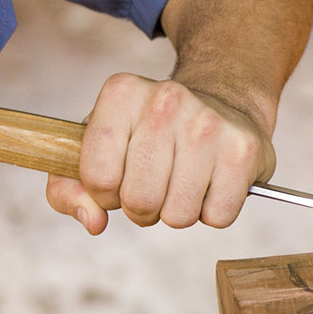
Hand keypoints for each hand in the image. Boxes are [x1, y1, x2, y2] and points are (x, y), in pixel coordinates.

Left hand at [45, 73, 274, 233]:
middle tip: (156, 184)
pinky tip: (212, 181)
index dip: (105, 193)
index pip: (96, 177)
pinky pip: (216, 217)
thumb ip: (69, 187)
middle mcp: (166, 100)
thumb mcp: (99, 146)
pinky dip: (212, 211)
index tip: (121, 176)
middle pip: (138, 201)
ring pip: (178, 216)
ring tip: (184, 181)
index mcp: (121, 93)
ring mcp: (208, 124)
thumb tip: (92, 220)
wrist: (223, 103)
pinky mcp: (243, 150)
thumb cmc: (151, 133)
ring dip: (177, 211)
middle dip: (142, 208)